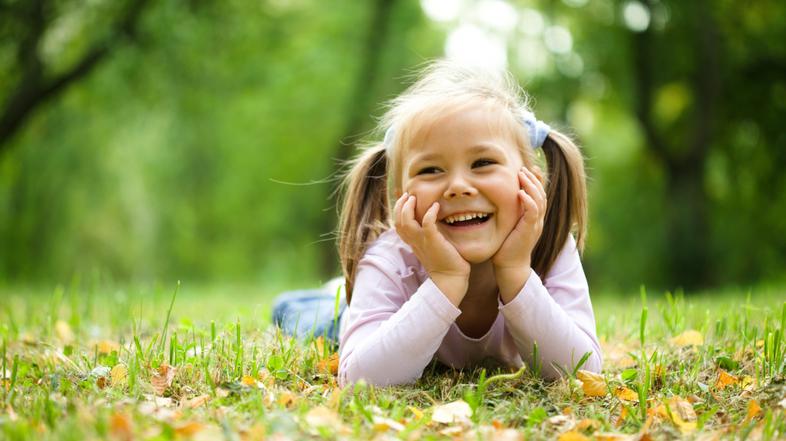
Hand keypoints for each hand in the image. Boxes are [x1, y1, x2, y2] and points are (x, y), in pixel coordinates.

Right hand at [394, 192, 469, 305]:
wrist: (451, 278)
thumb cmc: (445, 262)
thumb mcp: (432, 247)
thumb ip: (429, 237)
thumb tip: (432, 224)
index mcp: (413, 243)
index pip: (398, 225)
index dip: (398, 211)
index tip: (405, 200)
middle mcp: (414, 241)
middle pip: (398, 222)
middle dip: (400, 206)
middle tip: (408, 195)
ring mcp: (422, 241)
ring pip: (406, 222)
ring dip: (408, 207)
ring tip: (414, 198)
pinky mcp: (433, 241)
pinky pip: (427, 224)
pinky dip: (429, 213)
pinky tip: (435, 206)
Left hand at [492, 166, 546, 302]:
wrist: (509, 265)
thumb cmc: (505, 246)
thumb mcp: (507, 225)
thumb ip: (508, 212)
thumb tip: (496, 199)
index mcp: (533, 217)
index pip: (538, 195)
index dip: (536, 181)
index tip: (529, 169)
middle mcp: (537, 219)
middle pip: (541, 194)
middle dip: (534, 180)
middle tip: (524, 168)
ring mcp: (535, 225)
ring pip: (539, 200)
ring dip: (531, 186)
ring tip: (523, 174)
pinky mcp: (530, 230)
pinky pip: (533, 212)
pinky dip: (528, 201)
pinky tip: (521, 192)